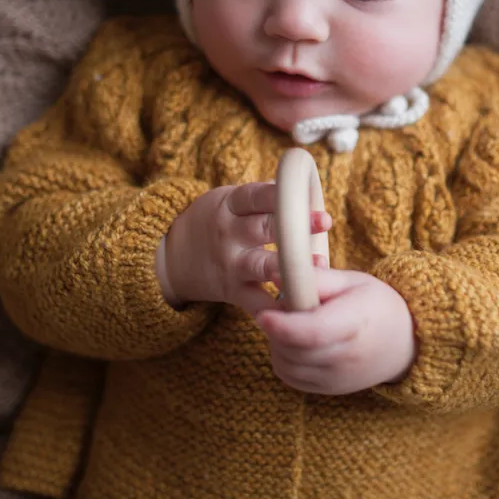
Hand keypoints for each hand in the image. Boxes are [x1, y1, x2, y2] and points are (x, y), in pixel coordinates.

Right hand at [156, 182, 330, 315]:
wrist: (173, 254)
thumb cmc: (220, 220)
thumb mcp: (232, 200)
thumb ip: (266, 197)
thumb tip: (308, 190)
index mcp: (231, 205)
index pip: (257, 196)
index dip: (282, 194)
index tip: (307, 191)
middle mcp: (229, 233)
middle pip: (263, 227)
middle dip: (294, 225)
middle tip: (325, 221)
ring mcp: (230, 263)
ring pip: (260, 266)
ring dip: (289, 267)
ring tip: (317, 267)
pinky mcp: (232, 291)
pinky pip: (256, 302)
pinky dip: (277, 308)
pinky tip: (300, 308)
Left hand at [255, 269, 415, 395]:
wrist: (404, 342)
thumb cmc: (376, 305)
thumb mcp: (353, 281)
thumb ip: (317, 278)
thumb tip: (278, 272)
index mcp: (356, 322)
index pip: (314, 332)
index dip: (284, 325)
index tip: (265, 314)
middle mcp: (347, 356)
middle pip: (295, 349)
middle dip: (277, 329)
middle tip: (283, 308)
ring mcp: (337, 377)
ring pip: (287, 365)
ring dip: (278, 344)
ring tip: (292, 324)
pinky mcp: (329, 389)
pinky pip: (291, 378)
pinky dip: (284, 360)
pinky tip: (295, 343)